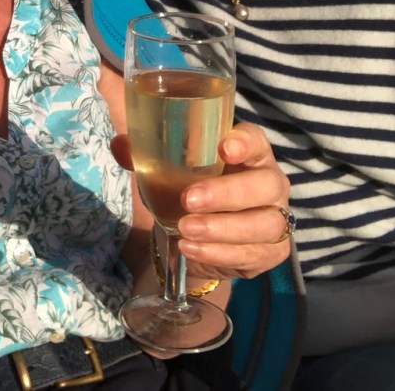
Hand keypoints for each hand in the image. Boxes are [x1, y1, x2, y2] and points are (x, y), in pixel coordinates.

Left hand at [112, 121, 291, 280]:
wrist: (193, 237)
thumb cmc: (186, 189)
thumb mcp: (165, 171)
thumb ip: (144, 154)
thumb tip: (119, 145)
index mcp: (248, 154)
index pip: (256, 140)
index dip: (245, 143)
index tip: (225, 148)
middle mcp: (269, 183)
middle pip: (264, 185)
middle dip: (227, 193)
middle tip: (188, 200)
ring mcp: (275, 219)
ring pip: (263, 224)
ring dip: (222, 228)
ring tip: (185, 229)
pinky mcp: (271, 252)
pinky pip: (252, 254)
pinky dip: (220, 253)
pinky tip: (191, 249)